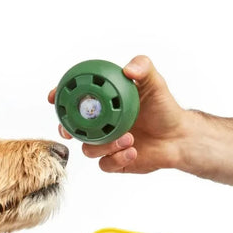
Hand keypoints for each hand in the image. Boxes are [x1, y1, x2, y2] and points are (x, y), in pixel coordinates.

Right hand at [48, 55, 187, 172]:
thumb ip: (143, 69)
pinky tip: (132, 151)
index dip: (61, 99)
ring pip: (89, 150)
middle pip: (73, 129)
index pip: (76, 101)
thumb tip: (128, 68)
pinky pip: (105, 164)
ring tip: (128, 138)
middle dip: (68, 130)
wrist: (178, 137)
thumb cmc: (164, 109)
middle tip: (76, 128)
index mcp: (104, 106)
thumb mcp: (155, 84)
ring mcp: (105, 145)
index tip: (54, 97)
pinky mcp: (114, 162)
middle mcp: (100, 126)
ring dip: (105, 145)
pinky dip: (117, 158)